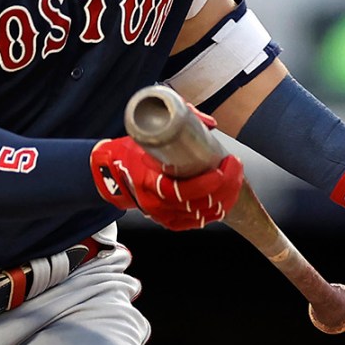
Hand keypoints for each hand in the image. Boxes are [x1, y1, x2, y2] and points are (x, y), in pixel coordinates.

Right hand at [91, 119, 243, 231]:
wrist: (110, 172)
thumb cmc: (130, 151)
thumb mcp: (148, 131)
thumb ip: (179, 121)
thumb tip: (209, 123)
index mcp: (148, 182)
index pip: (183, 191)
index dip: (208, 182)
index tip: (224, 165)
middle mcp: (155, 203)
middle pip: (198, 204)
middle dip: (225, 186)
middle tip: (234, 166)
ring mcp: (162, 215)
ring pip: (202, 215)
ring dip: (224, 198)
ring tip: (234, 178)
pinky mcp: (167, 221)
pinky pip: (195, 223)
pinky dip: (213, 212)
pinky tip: (225, 199)